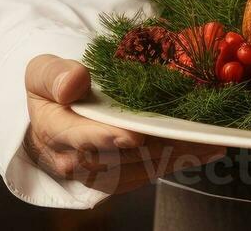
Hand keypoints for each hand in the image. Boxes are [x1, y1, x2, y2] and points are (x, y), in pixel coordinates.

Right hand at [23, 54, 223, 193]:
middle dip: (155, 147)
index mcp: (54, 131)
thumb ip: (54, 75)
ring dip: (174, 157)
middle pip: (119, 158)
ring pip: (140, 169)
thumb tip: (73, 83)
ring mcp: (98, 173)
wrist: (52, 118)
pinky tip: (204, 151)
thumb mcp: (42, 71)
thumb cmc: (51, 89)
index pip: (81, 140)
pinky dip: (177, 162)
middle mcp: (75, 160)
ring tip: (209, 143)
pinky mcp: (118, 178)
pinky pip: (149, 173)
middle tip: (190, 135)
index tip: (133, 135)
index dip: (108, 138)